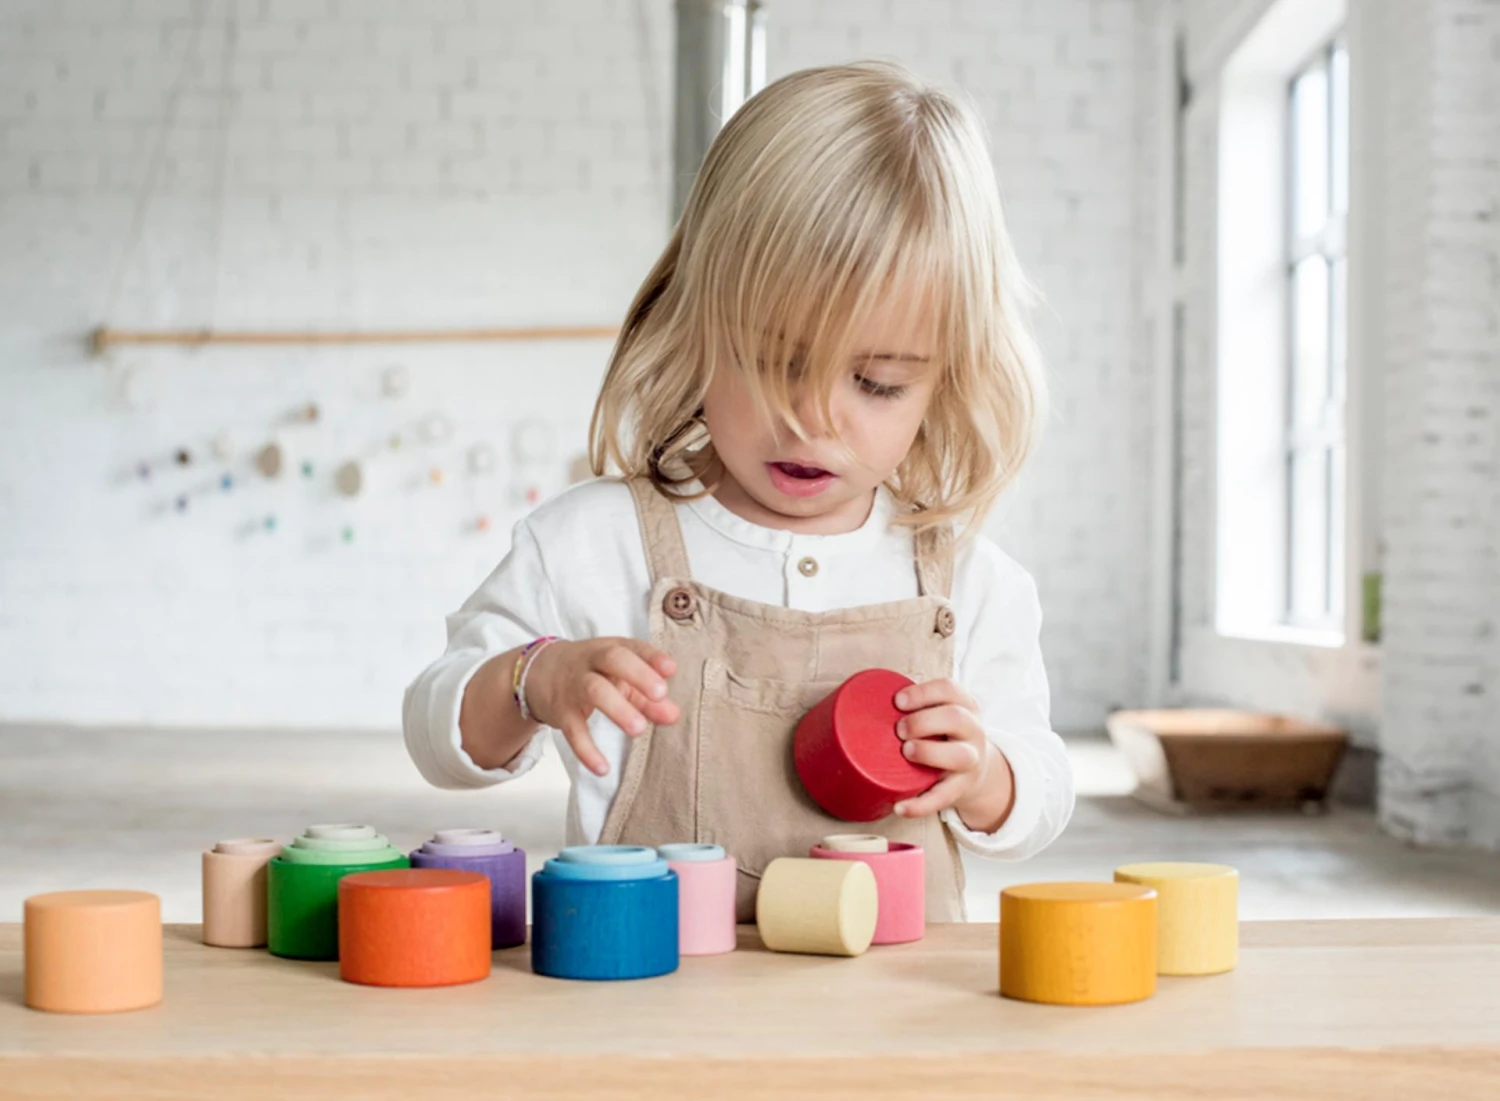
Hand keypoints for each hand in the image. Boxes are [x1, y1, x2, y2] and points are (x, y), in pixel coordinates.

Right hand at [524, 639, 679, 776]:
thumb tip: (675, 716)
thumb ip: (648, 697)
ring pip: (594, 691)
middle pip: (613, 659)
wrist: (538, 672)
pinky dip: (587, 750)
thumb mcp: (619, 677)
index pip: (634, 647)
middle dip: (638, 675)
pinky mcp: (561, 711)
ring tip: (639, 729)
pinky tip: (603, 768)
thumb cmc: (591, 672)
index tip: (671, 670)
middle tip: (660, 695)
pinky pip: (573, 730)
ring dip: (618, 709)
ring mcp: (574, 685)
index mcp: (611, 649)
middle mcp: (592, 662)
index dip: (653, 657)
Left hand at [891, 678, 1014, 831]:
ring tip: (905, 753)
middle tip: (898, 729)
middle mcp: (973, 731)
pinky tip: (899, 807)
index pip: (949, 690)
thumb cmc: (945, 735)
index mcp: (965, 706)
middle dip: (923, 721)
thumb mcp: (941, 714)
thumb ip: (916, 707)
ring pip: (960, 756)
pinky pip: (943, 798)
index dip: (923, 693)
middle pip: (956, 718)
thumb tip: (863, 704)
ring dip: (928, 752)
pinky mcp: (962, 788)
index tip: (897, 701)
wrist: (977, 770)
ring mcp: (971, 761)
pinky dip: (920, 805)